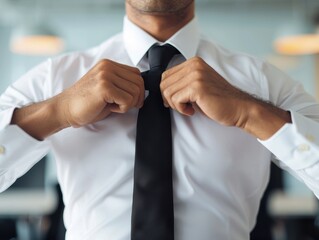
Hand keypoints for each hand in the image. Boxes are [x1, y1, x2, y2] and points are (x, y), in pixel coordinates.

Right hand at [56, 59, 143, 127]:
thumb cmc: (87, 103)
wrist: (65, 109)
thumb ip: (122, 84)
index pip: (137, 74)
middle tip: (123, 106)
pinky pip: (128, 100)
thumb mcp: (107, 88)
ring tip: (113, 106)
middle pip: (139, 82)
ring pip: (136, 91)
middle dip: (136, 98)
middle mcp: (107, 66)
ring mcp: (105, 75)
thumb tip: (143, 90)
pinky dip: (123, 108)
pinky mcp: (104, 87)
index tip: (129, 101)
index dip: (137, 90)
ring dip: (128, 104)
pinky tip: (110, 108)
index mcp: (108, 64)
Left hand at [160, 57, 290, 139]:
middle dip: (169, 99)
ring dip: (176, 105)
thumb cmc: (217, 100)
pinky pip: (175, 100)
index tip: (177, 101)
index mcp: (193, 62)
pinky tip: (192, 110)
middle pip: (163, 84)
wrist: (238, 108)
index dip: (167, 92)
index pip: (165, 76)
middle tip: (183, 106)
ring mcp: (195, 75)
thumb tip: (161, 89)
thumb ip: (182, 82)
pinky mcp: (197, 87)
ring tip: (189, 108)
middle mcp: (194, 65)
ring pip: (167, 92)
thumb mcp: (197, 85)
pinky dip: (181, 109)